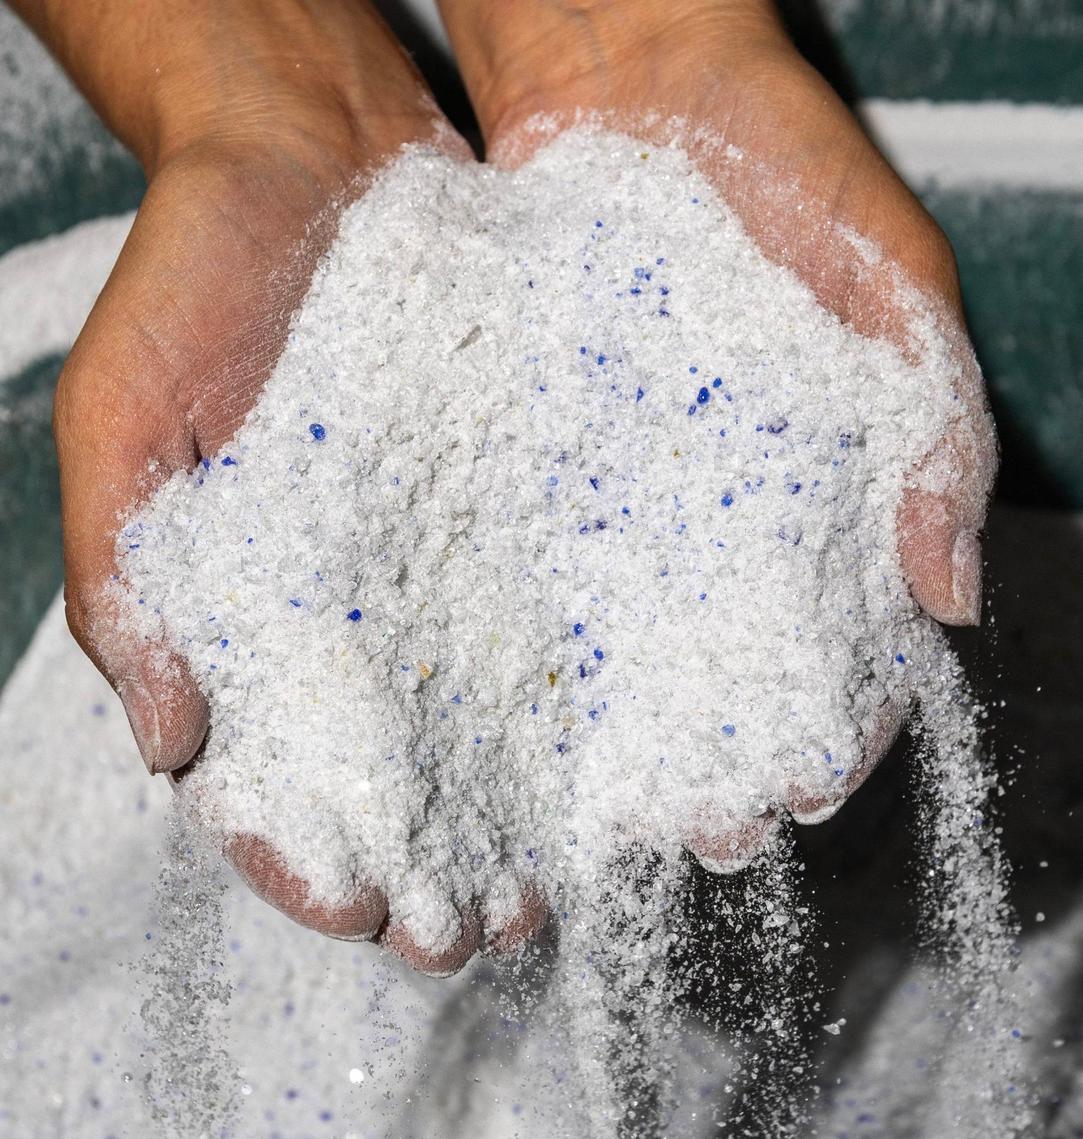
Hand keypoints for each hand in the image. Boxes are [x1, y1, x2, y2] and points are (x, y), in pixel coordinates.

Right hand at [32, 0, 543, 971]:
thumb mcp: (125, 422)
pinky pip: (561, 607)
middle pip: (401, 774)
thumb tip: (169, 740)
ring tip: (566, 878)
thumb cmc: (194, 285)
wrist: (314, 164)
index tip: (355, 910)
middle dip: (435, 861)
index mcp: (253, 618)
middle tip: (481, 932)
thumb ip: (127, 581)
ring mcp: (447, 564)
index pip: (276, 773)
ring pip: (493, 718)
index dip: (308, 853)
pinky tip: (624, 743)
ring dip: (524, 808)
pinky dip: (589, 686)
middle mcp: (363, 612)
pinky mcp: (523, 505)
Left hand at [436, 0, 996, 866]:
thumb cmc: (782, 163)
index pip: (841, 640)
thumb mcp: (894, 283)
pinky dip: (531, 634)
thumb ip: (941, 432)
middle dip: (715, 757)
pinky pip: (531, 555)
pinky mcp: (535, 451)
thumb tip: (953, 596)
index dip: (832, 724)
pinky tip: (516, 700)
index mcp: (817, 485)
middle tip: (695, 833)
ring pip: (621, 635)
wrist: (630, 71)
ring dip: (617, 731)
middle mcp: (712, 504)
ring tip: (602, 808)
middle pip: (723, 665)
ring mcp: (620, 484)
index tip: (805, 792)